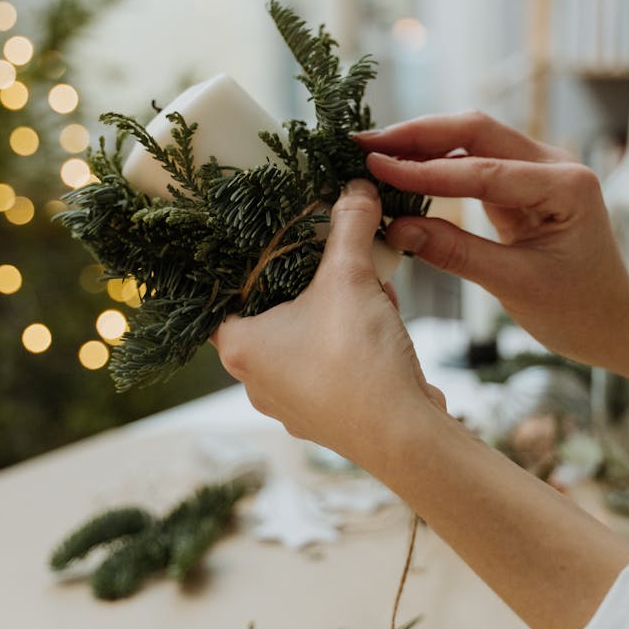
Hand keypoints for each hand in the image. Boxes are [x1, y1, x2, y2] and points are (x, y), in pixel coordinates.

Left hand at [211, 179, 444, 469]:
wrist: (406, 438)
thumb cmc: (359, 363)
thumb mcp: (351, 278)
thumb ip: (349, 227)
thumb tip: (355, 189)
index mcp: (239, 347)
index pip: (222, 293)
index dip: (248, 262)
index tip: (273, 240)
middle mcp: (254, 381)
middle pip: (270, 311)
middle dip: (308, 281)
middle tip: (334, 259)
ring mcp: (289, 403)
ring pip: (304, 336)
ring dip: (336, 308)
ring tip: (370, 291)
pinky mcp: (324, 415)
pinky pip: (328, 363)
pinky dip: (351, 340)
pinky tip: (381, 326)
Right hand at [355, 111, 628, 371]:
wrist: (612, 323)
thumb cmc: (578, 310)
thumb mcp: (514, 285)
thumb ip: (455, 252)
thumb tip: (396, 228)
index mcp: (565, 185)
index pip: (483, 170)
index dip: (424, 170)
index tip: (377, 168)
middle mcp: (555, 163)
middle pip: (475, 131)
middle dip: (417, 135)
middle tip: (365, 145)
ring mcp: (538, 168)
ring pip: (471, 140)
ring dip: (422, 145)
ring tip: (374, 153)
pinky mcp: (522, 182)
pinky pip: (473, 163)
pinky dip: (436, 166)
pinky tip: (402, 171)